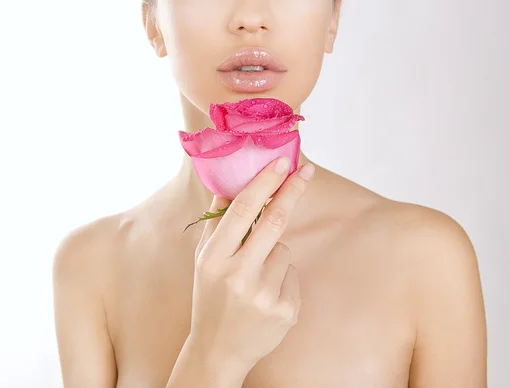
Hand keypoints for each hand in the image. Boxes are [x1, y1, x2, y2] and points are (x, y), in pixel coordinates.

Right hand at [188, 156, 315, 372]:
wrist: (218, 349)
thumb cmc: (210, 297)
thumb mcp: (203, 261)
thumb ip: (216, 224)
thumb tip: (228, 186)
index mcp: (214, 259)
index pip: (243, 210)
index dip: (265, 182)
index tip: (282, 161)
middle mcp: (239, 276)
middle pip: (275, 221)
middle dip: (292, 190)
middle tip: (306, 171)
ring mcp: (264, 295)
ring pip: (285, 249)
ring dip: (275, 253)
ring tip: (255, 278)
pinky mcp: (285, 311)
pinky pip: (293, 273)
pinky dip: (283, 277)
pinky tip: (266, 296)